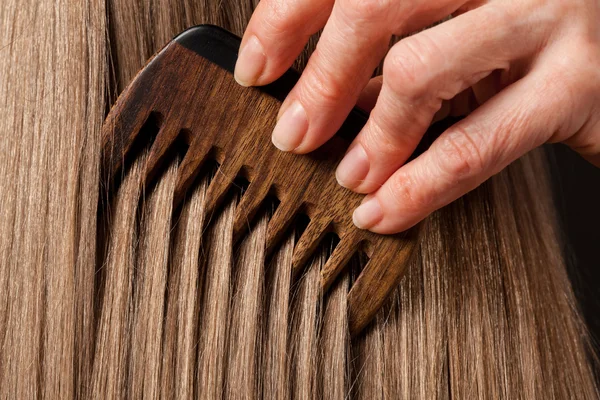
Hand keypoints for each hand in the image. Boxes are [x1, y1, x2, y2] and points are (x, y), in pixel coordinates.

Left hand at [235, 0, 599, 233]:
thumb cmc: (528, 38)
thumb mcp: (455, 23)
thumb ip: (395, 43)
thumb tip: (319, 90)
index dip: (287, 17)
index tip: (257, 67)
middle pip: (373, 7)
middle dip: (318, 81)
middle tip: (293, 132)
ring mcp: (544, 12)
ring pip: (418, 72)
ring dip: (370, 139)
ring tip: (350, 177)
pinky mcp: (579, 80)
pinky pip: (475, 141)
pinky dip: (421, 185)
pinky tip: (388, 208)